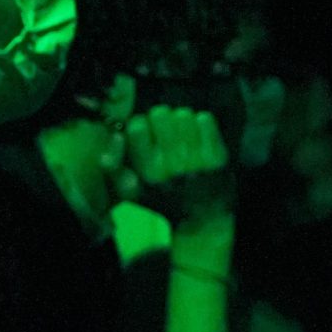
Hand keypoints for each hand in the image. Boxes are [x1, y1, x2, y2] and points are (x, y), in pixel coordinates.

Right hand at [116, 105, 233, 226]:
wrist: (202, 218)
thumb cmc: (163, 199)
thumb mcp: (133, 191)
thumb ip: (115, 168)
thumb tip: (116, 137)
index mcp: (147, 170)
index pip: (137, 126)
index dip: (140, 124)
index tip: (146, 133)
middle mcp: (170, 162)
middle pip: (160, 113)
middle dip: (161, 119)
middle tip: (165, 132)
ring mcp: (196, 157)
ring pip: (183, 114)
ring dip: (181, 121)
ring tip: (182, 134)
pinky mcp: (216, 154)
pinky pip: (205, 120)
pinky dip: (201, 124)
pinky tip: (199, 136)